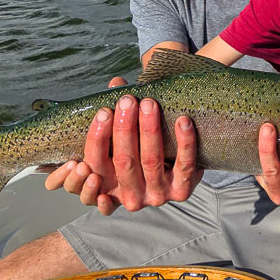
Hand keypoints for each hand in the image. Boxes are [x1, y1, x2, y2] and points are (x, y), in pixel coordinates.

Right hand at [42, 77, 201, 214]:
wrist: (176, 178)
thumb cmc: (140, 153)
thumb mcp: (121, 141)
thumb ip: (115, 114)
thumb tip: (116, 83)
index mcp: (107, 186)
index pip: (95, 162)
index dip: (98, 137)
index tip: (104, 111)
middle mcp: (129, 196)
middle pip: (124, 161)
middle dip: (124, 128)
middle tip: (127, 101)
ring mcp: (156, 196)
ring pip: (151, 161)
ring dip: (150, 130)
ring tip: (149, 104)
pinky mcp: (181, 192)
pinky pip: (184, 165)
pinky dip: (184, 142)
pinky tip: (183, 121)